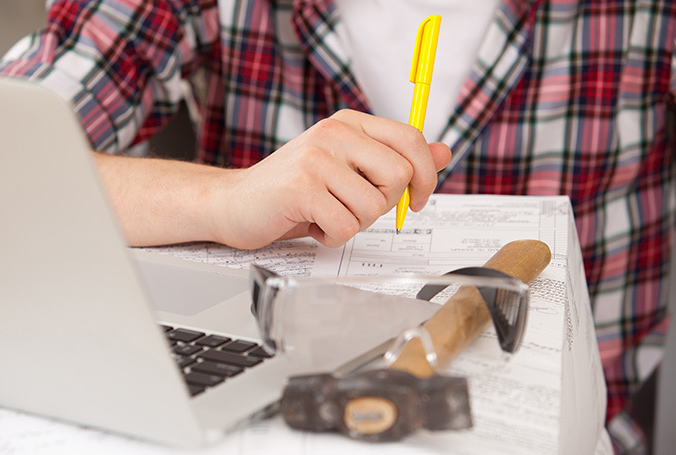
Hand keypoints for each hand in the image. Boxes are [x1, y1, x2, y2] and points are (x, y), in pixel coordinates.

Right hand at [207, 110, 450, 248]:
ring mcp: (316, 158)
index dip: (425, 176)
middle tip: (351, 206)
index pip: (411, 139)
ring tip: (324, 215)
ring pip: (373, 207)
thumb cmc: (290, 190)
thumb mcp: (347, 169)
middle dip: (383, 204)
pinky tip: (310, 225)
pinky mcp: (302, 188)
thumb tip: (444, 152)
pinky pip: (346, 227)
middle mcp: (334, 133)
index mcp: (349, 123)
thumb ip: (393, 159)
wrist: (231, 203)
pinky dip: (331, 237)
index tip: (416, 199)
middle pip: (399, 175)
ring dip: (353, 224)